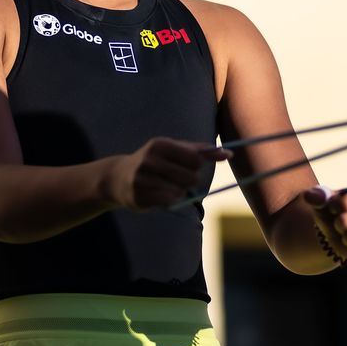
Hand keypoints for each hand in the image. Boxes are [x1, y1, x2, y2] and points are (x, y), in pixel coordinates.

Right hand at [104, 138, 231, 210]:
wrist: (118, 177)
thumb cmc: (154, 161)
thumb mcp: (174, 150)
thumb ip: (201, 151)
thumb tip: (228, 153)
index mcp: (160, 145)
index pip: (195, 158)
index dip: (197, 166)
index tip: (188, 166)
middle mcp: (150, 160)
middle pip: (191, 177)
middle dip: (189, 180)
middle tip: (175, 178)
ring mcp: (143, 179)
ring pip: (181, 191)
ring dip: (179, 191)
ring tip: (164, 185)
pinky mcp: (140, 196)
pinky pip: (169, 201)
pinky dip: (169, 200)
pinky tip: (159, 194)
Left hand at [304, 184, 346, 260]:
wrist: (338, 235)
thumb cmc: (331, 214)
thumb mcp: (321, 204)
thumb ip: (315, 197)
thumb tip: (309, 195)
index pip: (345, 202)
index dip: (333, 208)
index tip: (333, 209)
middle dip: (337, 225)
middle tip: (340, 224)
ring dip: (344, 237)